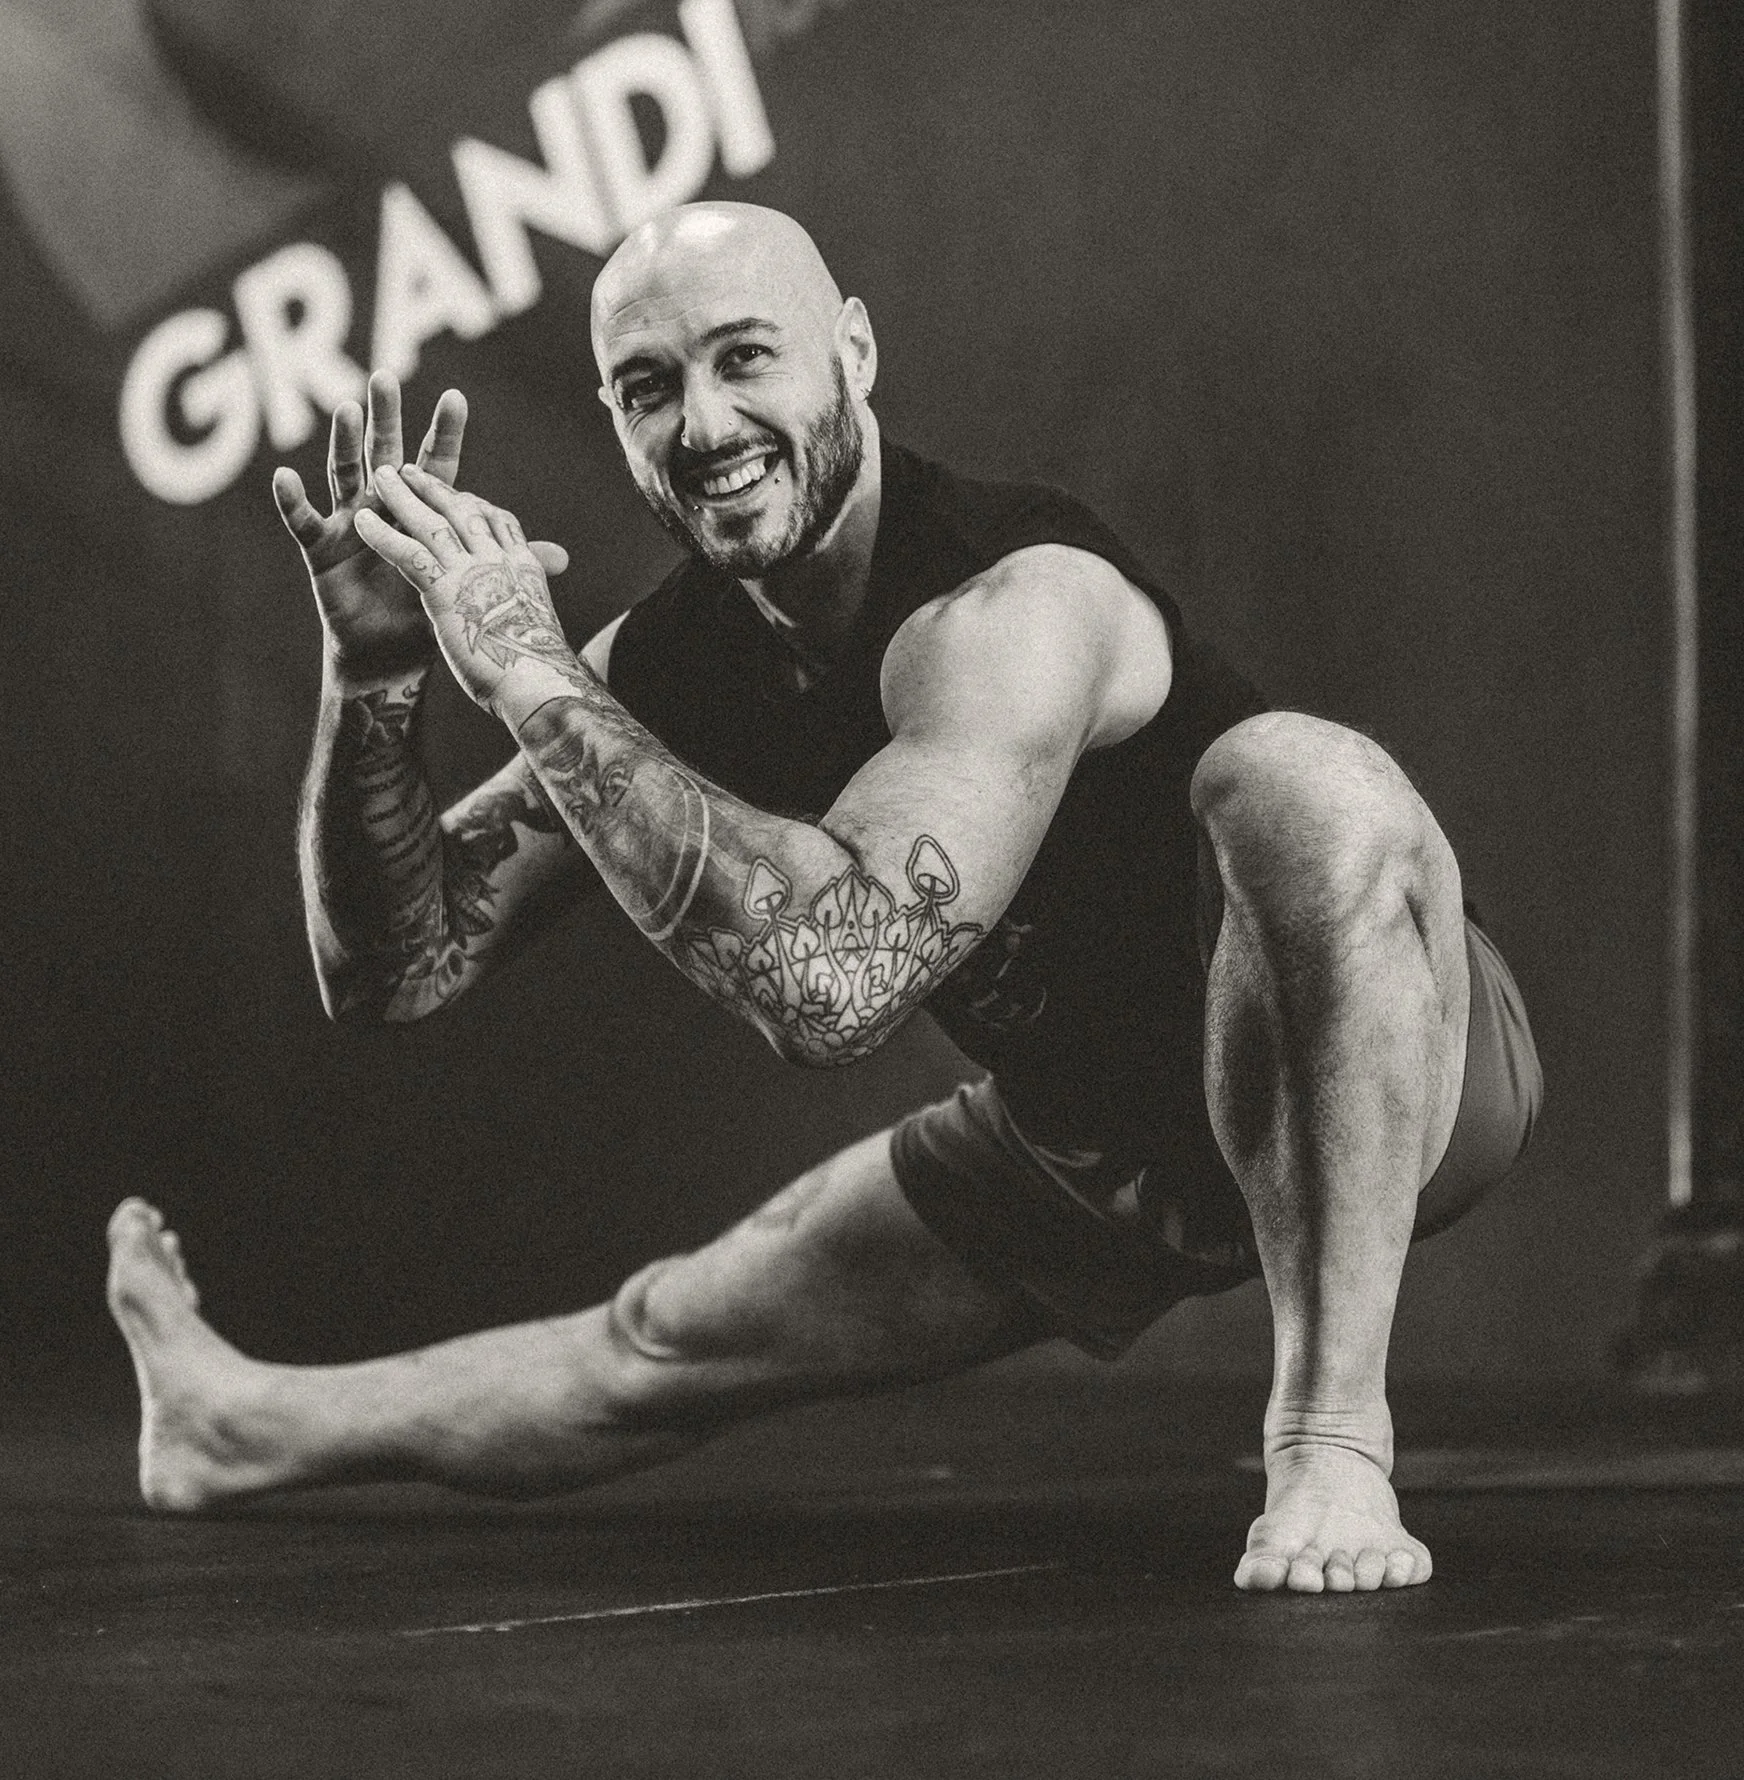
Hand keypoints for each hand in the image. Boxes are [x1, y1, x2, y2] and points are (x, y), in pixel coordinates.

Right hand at [272, 374, 569, 679]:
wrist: (391, 657)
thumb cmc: (427, 612)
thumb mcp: (468, 583)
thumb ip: (507, 563)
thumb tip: (561, 557)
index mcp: (419, 512)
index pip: (435, 465)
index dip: (445, 434)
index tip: (458, 397)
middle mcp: (381, 506)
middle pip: (385, 453)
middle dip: (385, 416)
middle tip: (386, 377)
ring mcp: (349, 523)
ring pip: (344, 474)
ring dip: (344, 442)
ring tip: (346, 409)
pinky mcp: (321, 549)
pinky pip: (304, 521)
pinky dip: (292, 500)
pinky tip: (284, 475)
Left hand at [354, 463, 578, 711]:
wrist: (541, 685)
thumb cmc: (542, 670)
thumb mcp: (538, 630)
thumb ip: (526, 613)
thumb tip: (530, 620)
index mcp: (525, 568)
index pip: (502, 524)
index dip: (476, 505)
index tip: (460, 494)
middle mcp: (501, 560)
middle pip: (465, 511)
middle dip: (436, 488)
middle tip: (410, 469)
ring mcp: (475, 572)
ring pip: (433, 522)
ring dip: (403, 497)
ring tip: (379, 475)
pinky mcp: (448, 592)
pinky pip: (410, 553)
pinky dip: (384, 534)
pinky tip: (362, 521)